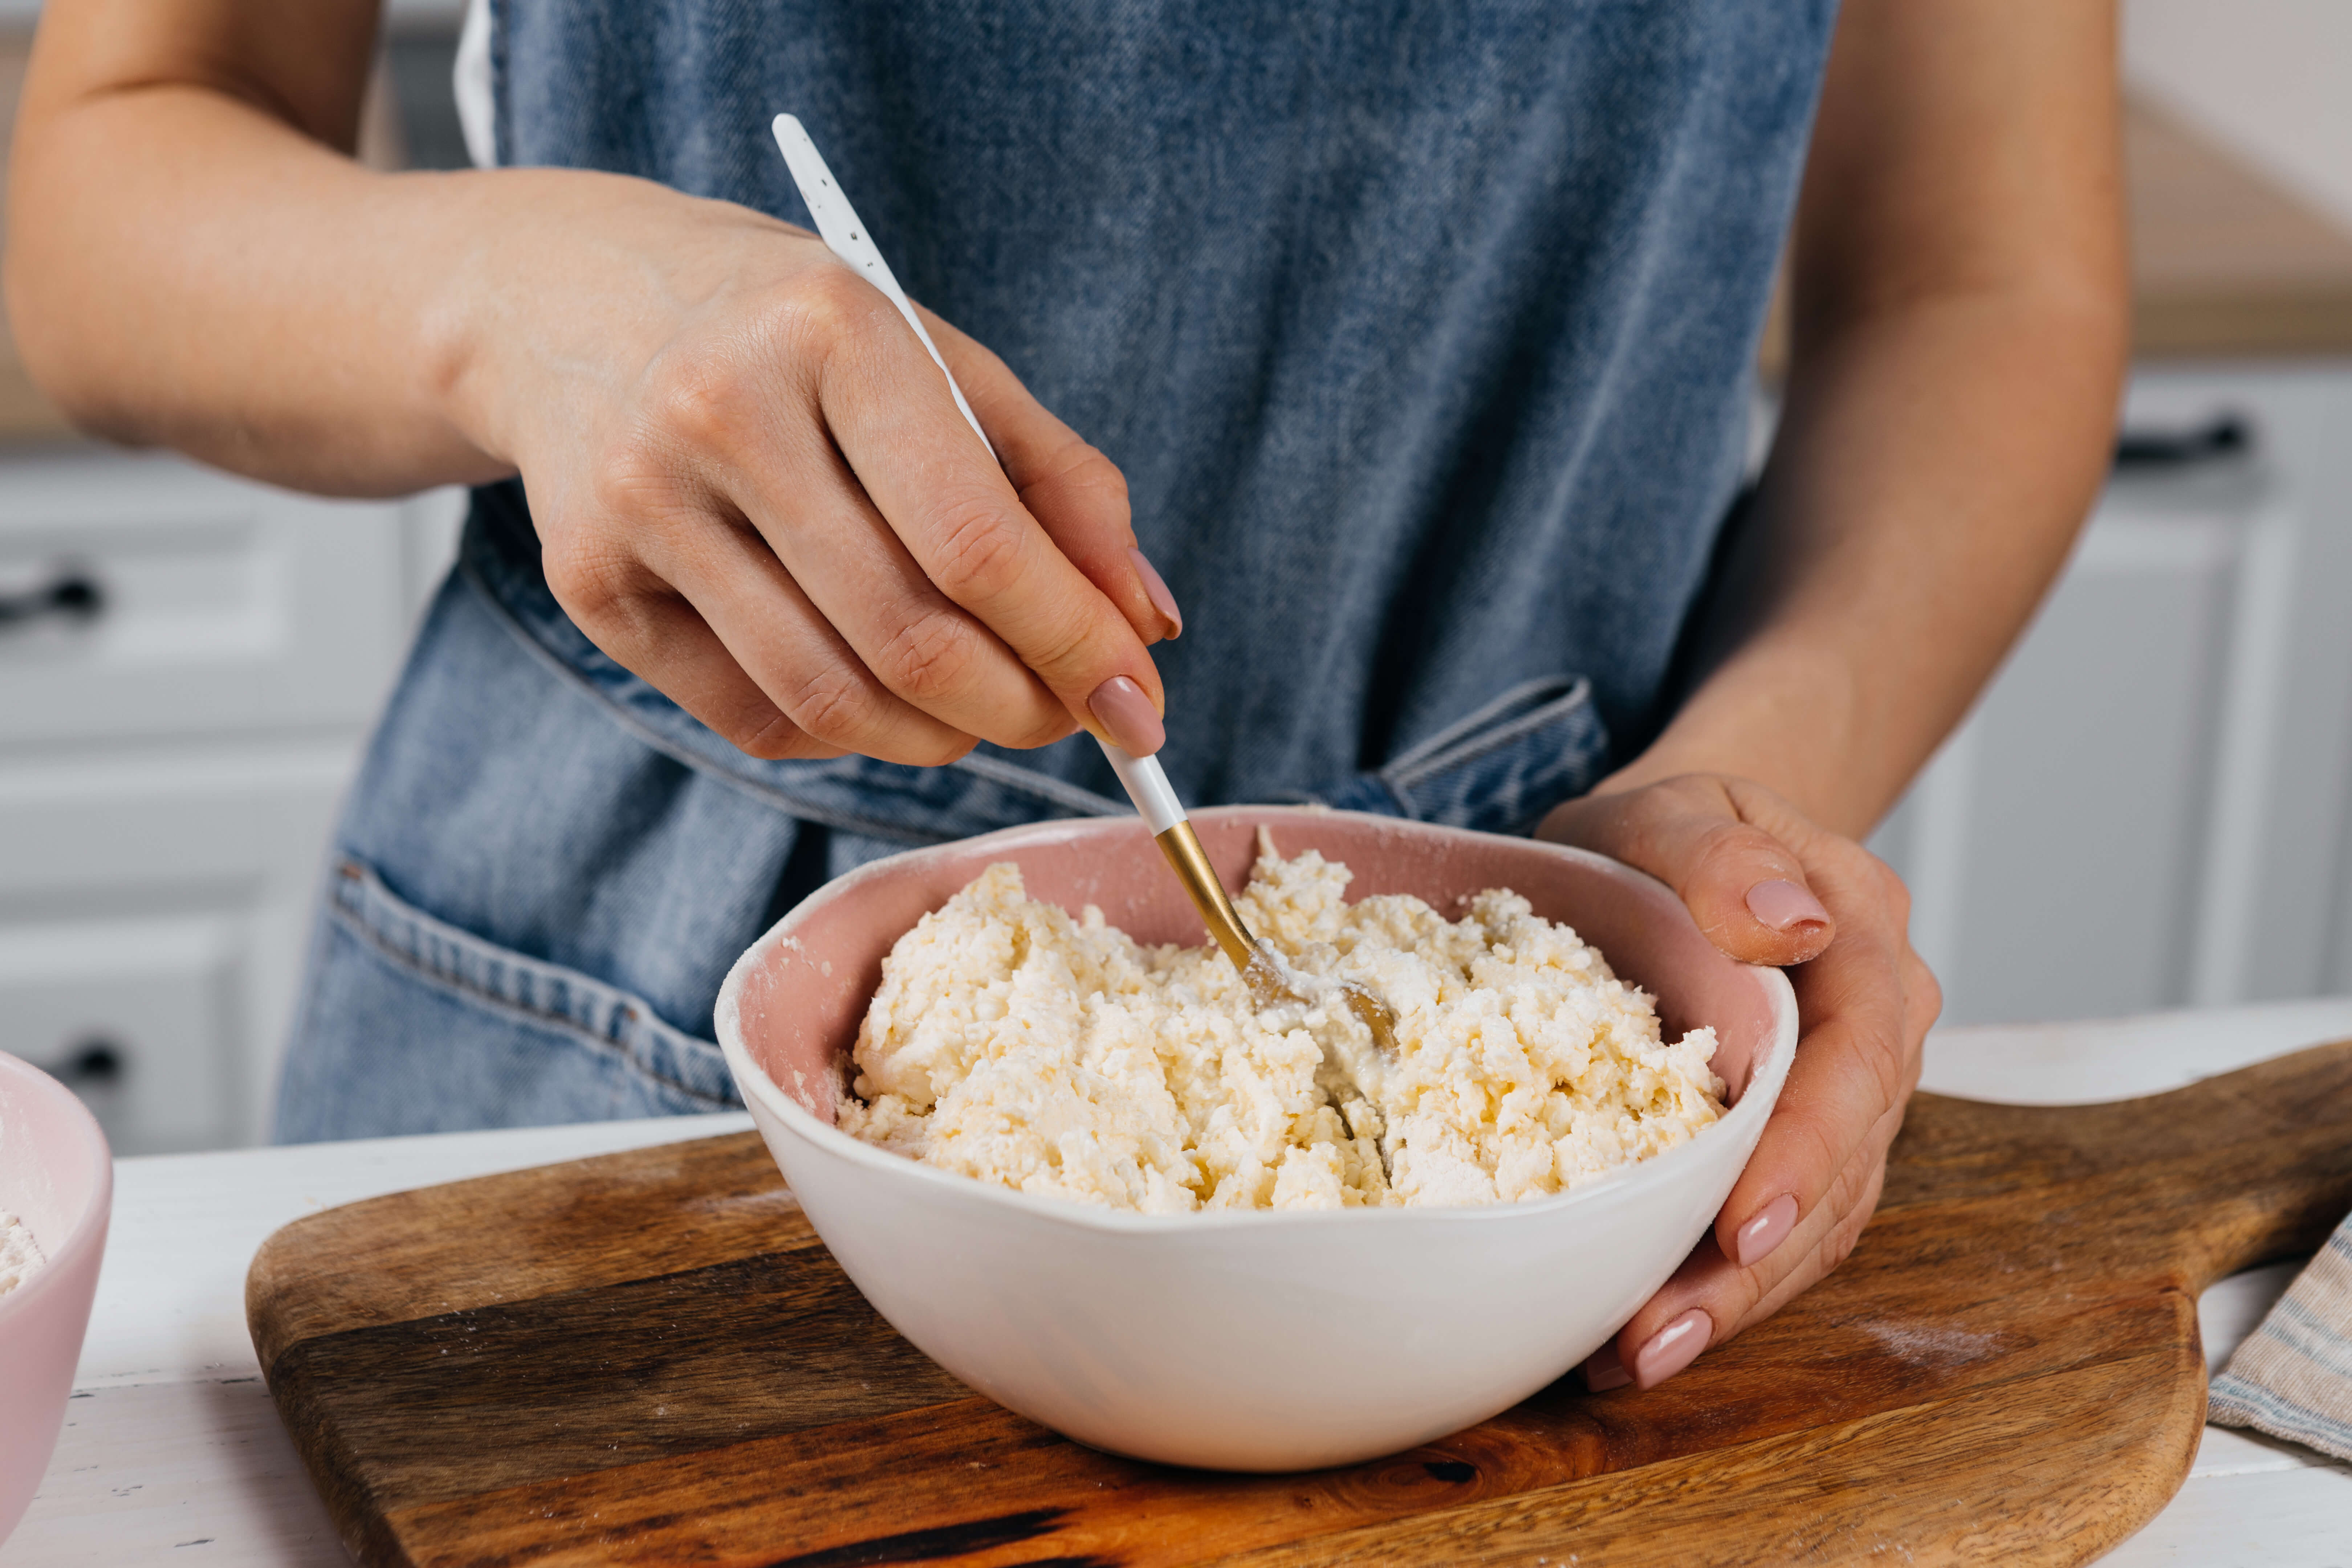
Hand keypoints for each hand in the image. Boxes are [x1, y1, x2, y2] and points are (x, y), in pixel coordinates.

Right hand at [445, 174, 1180, 764]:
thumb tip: (1144, 623)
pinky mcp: (591, 583)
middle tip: (1071, 717)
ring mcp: (643, 504)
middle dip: (1021, 707)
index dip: (1073, 643)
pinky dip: (844, 733)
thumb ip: (1060, 486)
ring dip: (939, 736)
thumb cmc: (791, 334)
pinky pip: (755, 717)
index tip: (1138, 702)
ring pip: (832, 701)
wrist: (567, 298)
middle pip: (909, 638)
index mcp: (833, 332)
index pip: (977, 542)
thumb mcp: (938, 362)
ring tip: (980, 708)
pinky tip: (874, 688)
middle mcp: (723, 412)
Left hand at [1535, 773, 1938, 1388]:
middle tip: (1656, 1336)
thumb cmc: (1666, 830)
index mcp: (1862, 942)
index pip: (1856, 1064)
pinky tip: (1644, 1327)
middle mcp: (1877, 1029)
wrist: (1675, 845)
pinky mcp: (1801, 1139)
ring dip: (1733, 1298)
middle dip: (1752, 1265)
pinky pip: (1783, 1224)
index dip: (1804, 1154)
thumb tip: (1792, 920)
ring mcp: (1847, 1094)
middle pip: (1840, 1167)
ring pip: (1817, 1219)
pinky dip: (1722, 1281)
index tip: (1741, 1228)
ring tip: (1636, 1356)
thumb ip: (1723, 857)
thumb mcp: (1677, 809)